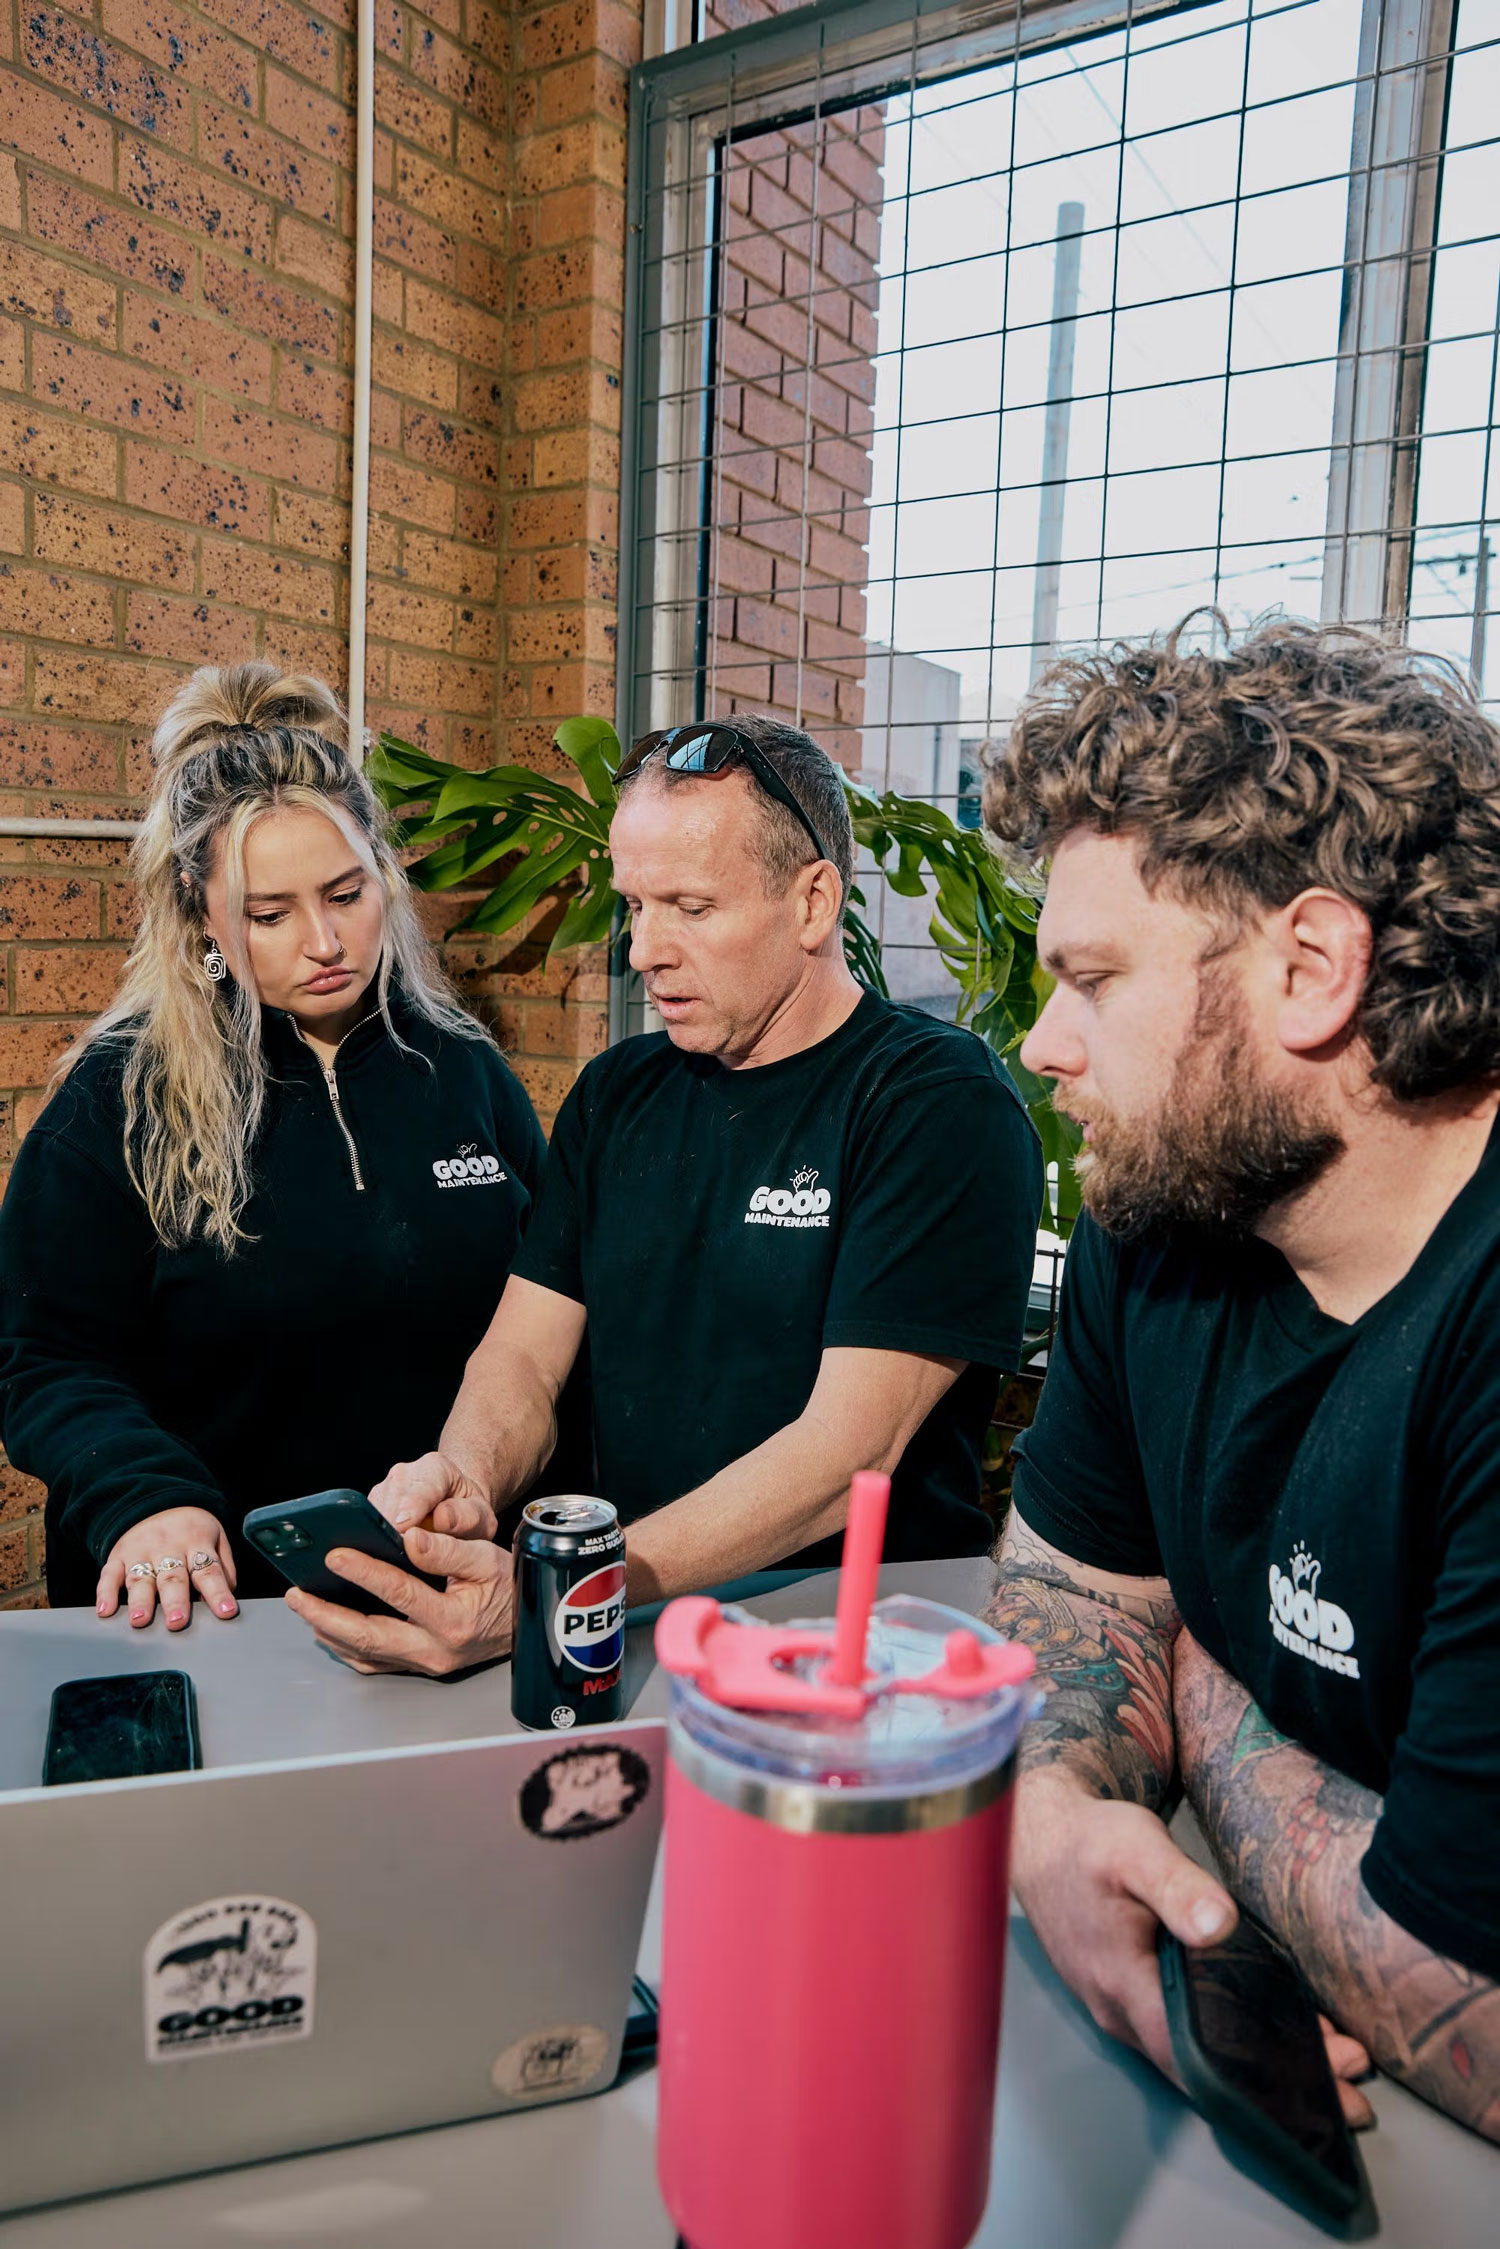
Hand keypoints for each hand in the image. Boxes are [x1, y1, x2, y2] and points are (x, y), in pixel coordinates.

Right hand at [97, 1507, 237, 1629]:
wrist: (158, 1502)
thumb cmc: (192, 1532)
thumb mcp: (216, 1540)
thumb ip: (224, 1569)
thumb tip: (226, 1599)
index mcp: (196, 1542)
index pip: (209, 1571)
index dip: (218, 1593)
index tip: (226, 1612)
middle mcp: (168, 1547)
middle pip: (173, 1578)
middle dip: (175, 1601)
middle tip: (177, 1622)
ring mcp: (140, 1551)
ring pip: (140, 1578)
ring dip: (140, 1600)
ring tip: (140, 1620)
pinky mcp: (118, 1556)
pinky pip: (109, 1574)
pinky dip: (105, 1592)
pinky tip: (106, 1610)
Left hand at [283, 1525, 513, 1676]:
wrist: (522, 1623)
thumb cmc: (506, 1587)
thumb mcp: (487, 1560)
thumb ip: (448, 1550)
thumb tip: (410, 1538)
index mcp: (453, 1621)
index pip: (399, 1594)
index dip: (365, 1572)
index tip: (336, 1555)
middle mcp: (434, 1650)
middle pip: (368, 1635)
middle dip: (326, 1613)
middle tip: (298, 1594)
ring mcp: (423, 1664)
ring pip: (364, 1653)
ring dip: (328, 1630)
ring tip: (304, 1606)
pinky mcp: (416, 1668)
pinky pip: (372, 1662)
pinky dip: (344, 1646)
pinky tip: (327, 1627)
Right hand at [367, 1452, 496, 1541]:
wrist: (458, 1510)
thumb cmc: (469, 1515)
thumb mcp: (481, 1518)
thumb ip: (466, 1517)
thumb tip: (441, 1519)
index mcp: (436, 1468)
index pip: (420, 1488)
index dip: (410, 1509)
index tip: (403, 1529)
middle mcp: (406, 1473)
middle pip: (390, 1499)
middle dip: (391, 1526)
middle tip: (397, 1554)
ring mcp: (386, 1488)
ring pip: (373, 1510)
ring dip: (381, 1534)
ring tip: (395, 1556)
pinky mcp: (373, 1505)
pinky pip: (367, 1521)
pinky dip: (375, 1537)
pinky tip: (387, 1552)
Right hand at [1013, 1776, 1376, 2128]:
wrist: (1040, 1837)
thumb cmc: (1087, 1841)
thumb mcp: (1133, 1848)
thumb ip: (1177, 1886)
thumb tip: (1220, 1926)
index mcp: (1123, 1986)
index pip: (1202, 2056)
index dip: (1266, 2075)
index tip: (1330, 2080)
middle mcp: (1123, 2014)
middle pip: (1208, 2069)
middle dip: (1280, 2083)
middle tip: (1354, 2090)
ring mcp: (1124, 2009)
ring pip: (1200, 2056)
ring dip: (1262, 2065)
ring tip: (1333, 2066)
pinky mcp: (1132, 1996)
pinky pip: (1188, 2035)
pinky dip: (1235, 2042)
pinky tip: (1275, 2033)